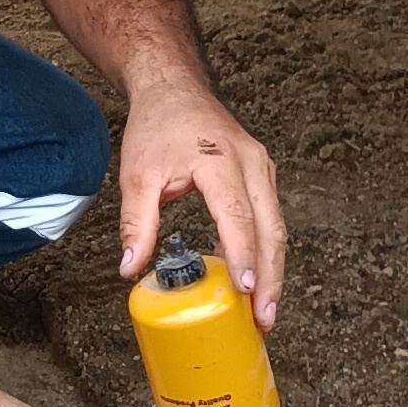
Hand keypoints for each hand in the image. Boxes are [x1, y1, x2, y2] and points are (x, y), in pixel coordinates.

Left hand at [117, 75, 287, 326]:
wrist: (174, 89)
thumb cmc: (159, 126)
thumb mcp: (137, 174)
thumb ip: (137, 222)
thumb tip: (131, 267)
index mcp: (219, 160)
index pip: (236, 215)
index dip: (242, 254)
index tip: (244, 288)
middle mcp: (251, 163)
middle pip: (270, 229)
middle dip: (269, 278)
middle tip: (263, 318)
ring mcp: (262, 169)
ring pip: (277, 227)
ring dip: (272, 270)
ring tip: (263, 311)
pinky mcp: (262, 176)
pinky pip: (270, 219)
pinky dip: (266, 252)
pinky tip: (253, 280)